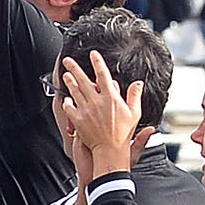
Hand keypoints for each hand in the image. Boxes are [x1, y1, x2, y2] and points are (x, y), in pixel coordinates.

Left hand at [56, 48, 145, 179]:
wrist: (110, 150)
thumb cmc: (123, 134)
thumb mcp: (134, 113)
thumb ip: (135, 96)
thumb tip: (138, 83)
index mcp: (110, 98)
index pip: (103, 75)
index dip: (97, 62)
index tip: (93, 54)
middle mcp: (96, 102)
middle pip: (83, 80)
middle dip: (74, 68)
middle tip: (68, 60)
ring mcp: (85, 110)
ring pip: (74, 91)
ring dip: (69, 81)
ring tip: (66, 75)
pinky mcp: (78, 120)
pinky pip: (69, 107)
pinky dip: (67, 102)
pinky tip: (66, 98)